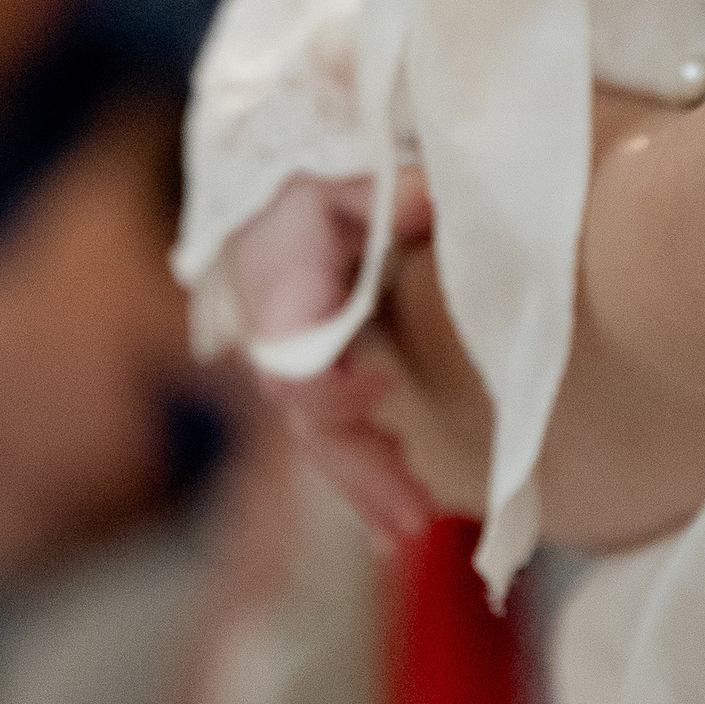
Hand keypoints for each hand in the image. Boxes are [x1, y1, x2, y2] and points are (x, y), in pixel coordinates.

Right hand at [235, 171, 440, 545]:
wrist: (276, 194)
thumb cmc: (316, 182)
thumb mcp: (346, 173)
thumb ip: (386, 190)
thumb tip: (428, 201)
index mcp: (283, 291)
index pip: (290, 363)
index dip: (329, 388)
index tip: (382, 388)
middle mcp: (282, 341)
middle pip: (310, 423)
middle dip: (360, 472)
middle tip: (412, 519)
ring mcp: (298, 367)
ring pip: (324, 440)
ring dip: (367, 485)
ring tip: (412, 530)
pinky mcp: (321, 378)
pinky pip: (335, 434)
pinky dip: (364, 472)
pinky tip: (394, 519)